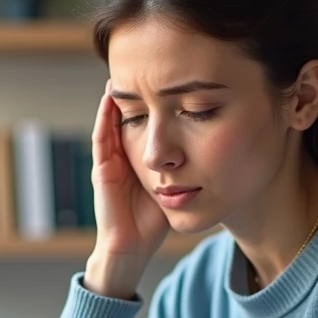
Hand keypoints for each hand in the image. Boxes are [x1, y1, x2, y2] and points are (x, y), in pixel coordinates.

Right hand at [90, 79, 170, 262]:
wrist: (132, 250)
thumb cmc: (151, 223)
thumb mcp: (173, 187)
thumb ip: (184, 169)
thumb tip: (215, 150)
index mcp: (136, 161)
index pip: (141, 124)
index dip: (149, 104)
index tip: (159, 80)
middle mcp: (121, 158)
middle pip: (124, 119)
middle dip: (130, 96)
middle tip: (138, 68)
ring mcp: (108, 163)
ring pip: (110, 123)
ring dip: (113, 100)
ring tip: (120, 75)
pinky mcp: (102, 172)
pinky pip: (102, 139)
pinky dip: (104, 118)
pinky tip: (109, 99)